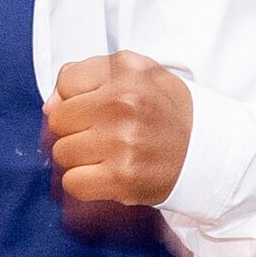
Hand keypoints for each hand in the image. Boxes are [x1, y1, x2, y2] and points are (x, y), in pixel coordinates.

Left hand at [44, 51, 193, 207]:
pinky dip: (83, 183)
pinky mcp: (122, 178)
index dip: (75, 97)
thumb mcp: (138, 73)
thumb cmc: (166, 112)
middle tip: (100, 134)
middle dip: (74, 129)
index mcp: (127, 73)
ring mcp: (122, 143)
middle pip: (59, 120)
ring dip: (78, 158)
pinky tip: (103, 175)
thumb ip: (88, 75)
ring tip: (104, 155)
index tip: (95, 107)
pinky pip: (72, 182)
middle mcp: (123, 105)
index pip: (66, 82)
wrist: (206, 151)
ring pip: (62, 153)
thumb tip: (49, 106)